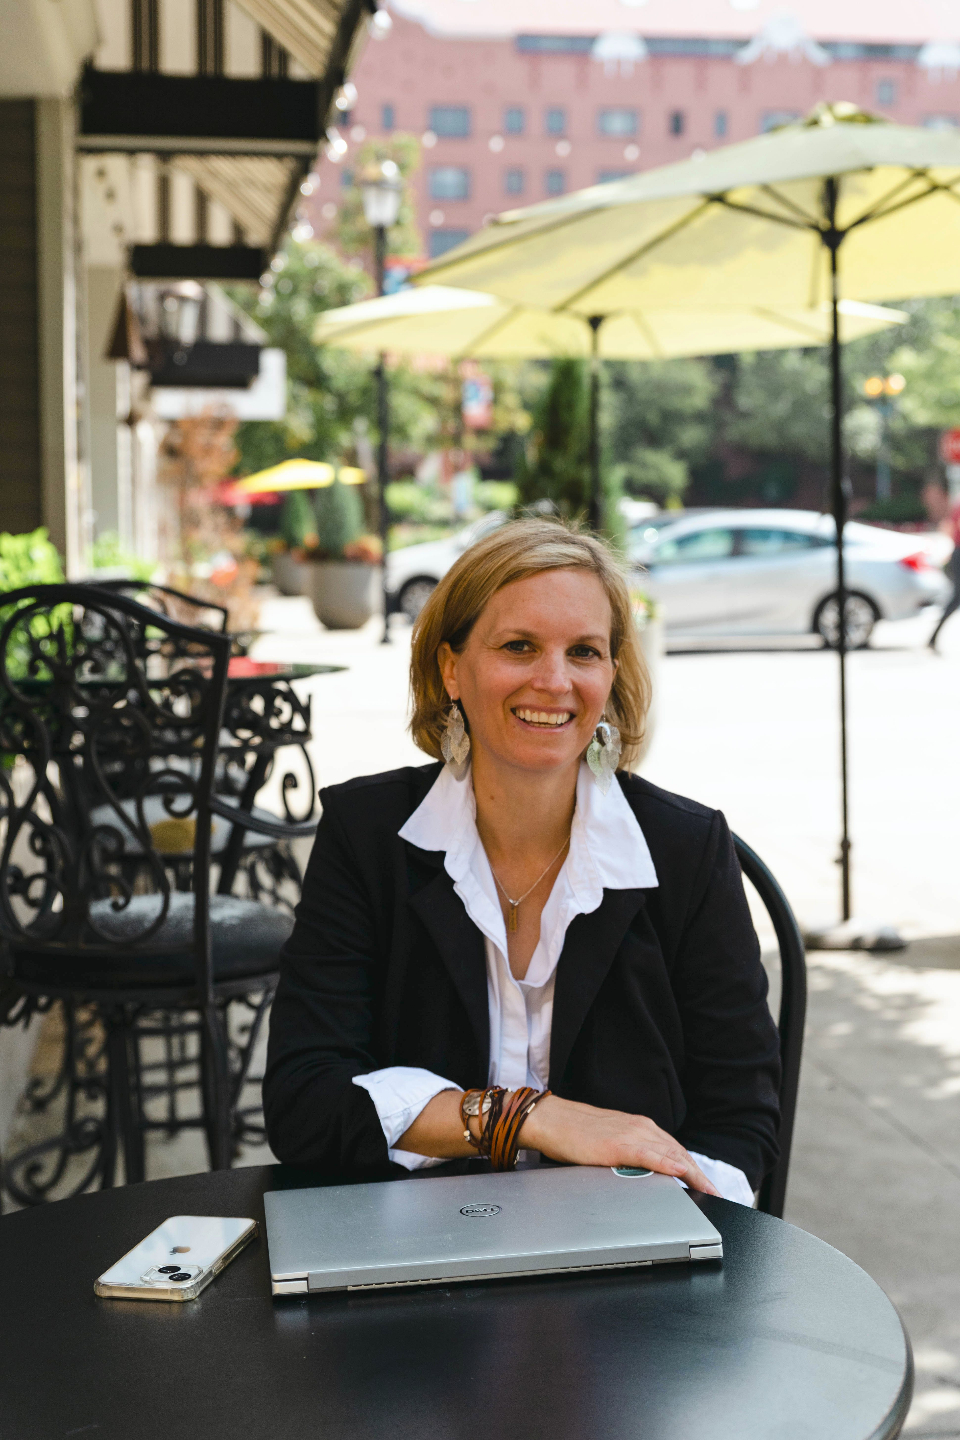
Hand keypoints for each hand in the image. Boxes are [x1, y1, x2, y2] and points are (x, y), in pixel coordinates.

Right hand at [520, 1095, 719, 1195]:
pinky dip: (666, 1162)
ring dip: (692, 1172)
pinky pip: (648, 1154)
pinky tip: (679, 1171)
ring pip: (669, 1153)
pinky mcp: (617, 1144)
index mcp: (640, 1127)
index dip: (694, 1168)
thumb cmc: (576, 1132)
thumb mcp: (611, 1143)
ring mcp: (630, 1134)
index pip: (674, 1149)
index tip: (708, 1185)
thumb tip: (646, 1174)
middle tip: (716, 1194)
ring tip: (708, 1190)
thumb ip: (631, 1155)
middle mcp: (641, 1127)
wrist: (552, 1120)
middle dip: (699, 1174)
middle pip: (678, 1152)